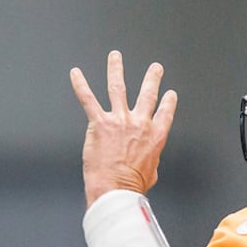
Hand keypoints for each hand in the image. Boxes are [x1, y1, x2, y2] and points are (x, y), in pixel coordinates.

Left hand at [70, 50, 177, 206]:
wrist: (116, 189)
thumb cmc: (132, 186)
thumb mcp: (151, 173)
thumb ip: (150, 161)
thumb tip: (147, 164)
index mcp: (155, 136)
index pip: (165, 113)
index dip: (169, 102)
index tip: (170, 94)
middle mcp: (139, 124)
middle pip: (148, 94)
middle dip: (153, 78)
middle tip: (156, 68)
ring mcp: (119, 120)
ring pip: (118, 87)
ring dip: (116, 69)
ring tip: (115, 57)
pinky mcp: (100, 123)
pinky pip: (88, 99)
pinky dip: (81, 85)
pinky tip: (76, 74)